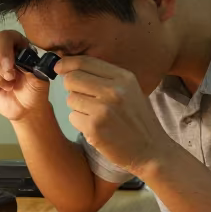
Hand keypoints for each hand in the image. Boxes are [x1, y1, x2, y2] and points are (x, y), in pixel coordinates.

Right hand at [0, 31, 49, 120]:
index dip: (4, 49)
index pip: (4, 36)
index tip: (10, 66)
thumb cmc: (34, 90)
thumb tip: (18, 61)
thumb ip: (31, 66)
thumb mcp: (40, 78)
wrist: (26, 108)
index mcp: (15, 45)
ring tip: (8, 86)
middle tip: (10, 78)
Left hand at [58, 56, 177, 175]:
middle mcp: (114, 90)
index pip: (85, 61)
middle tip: (84, 98)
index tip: (59, 67)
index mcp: (123, 78)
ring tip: (96, 116)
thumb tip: (70, 67)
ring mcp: (104, 109)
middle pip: (72, 78)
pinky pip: (73, 117)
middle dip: (72, 88)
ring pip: (70, 99)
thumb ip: (106, 77)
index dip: (67, 63)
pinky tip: (96, 128)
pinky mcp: (95, 127)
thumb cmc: (137, 120)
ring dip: (78, 108)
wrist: (151, 150)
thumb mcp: (130, 90)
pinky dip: (80, 123)